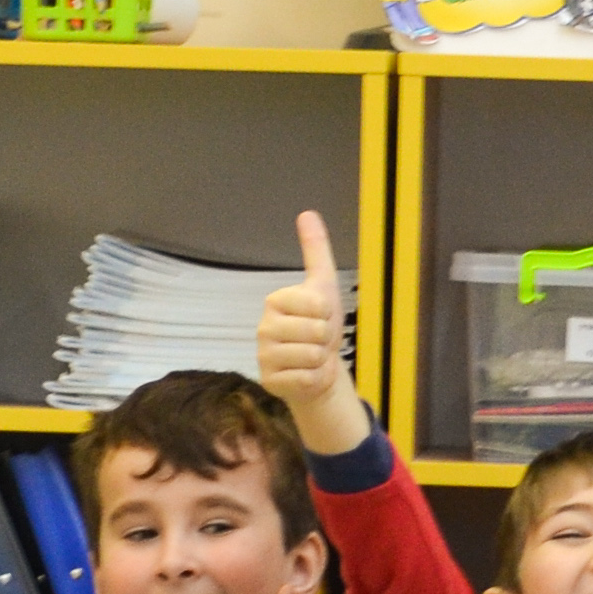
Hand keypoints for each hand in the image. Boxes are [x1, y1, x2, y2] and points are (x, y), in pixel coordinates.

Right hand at [255, 210, 372, 456]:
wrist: (317, 366)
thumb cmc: (319, 324)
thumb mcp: (323, 285)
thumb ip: (315, 250)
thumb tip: (307, 213)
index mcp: (275, 300)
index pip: (318, 305)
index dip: (329, 314)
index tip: (321, 317)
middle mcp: (263, 327)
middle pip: (317, 331)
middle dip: (327, 339)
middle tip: (317, 340)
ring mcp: (263, 355)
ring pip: (312, 356)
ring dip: (322, 360)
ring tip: (312, 356)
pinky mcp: (269, 380)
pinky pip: (307, 378)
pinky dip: (315, 378)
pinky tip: (306, 374)